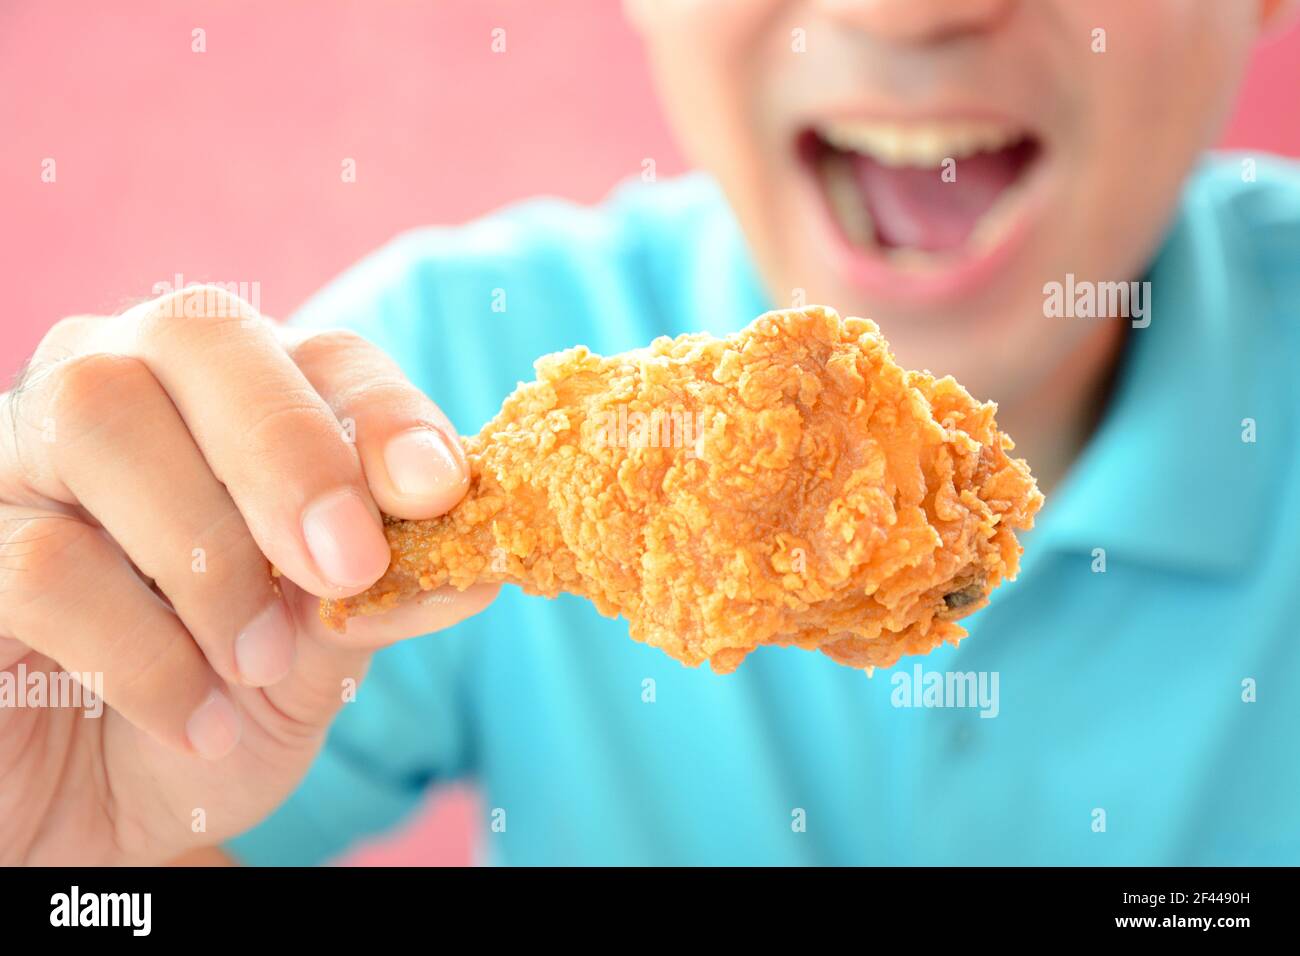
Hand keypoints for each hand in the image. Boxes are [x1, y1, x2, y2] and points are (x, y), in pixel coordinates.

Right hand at [0, 287, 496, 864]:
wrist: (104, 802)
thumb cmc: (223, 695)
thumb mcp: (324, 651)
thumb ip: (385, 595)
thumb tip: (478, 566)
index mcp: (240, 403)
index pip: (322, 355)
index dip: (385, 410)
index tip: (438, 488)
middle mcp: (129, 390)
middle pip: (197, 334)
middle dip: (289, 448)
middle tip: (347, 563)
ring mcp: (30, 458)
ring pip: (104, 416)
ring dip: (208, 553)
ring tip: (257, 662)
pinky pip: (43, 560)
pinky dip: (142, 651)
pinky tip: (194, 717)